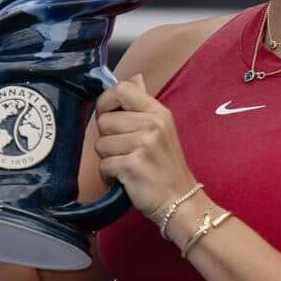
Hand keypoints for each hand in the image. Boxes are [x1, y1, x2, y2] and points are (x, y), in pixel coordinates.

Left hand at [94, 75, 197, 222]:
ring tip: (127, 165)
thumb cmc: (166, 167)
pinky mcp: (132, 166)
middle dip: (107, 138)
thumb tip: (135, 78)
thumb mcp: (163, 129)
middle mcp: (153, 125)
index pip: (123, 89)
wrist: (181, 202)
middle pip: (104, 120)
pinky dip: (110, 176)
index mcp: (159, 112)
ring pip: (100, 144)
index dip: (107, 101)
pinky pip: (103, 165)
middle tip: (125, 151)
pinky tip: (125, 178)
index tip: (108, 115)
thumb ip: (144, 104)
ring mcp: (143, 145)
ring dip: (108, 159)